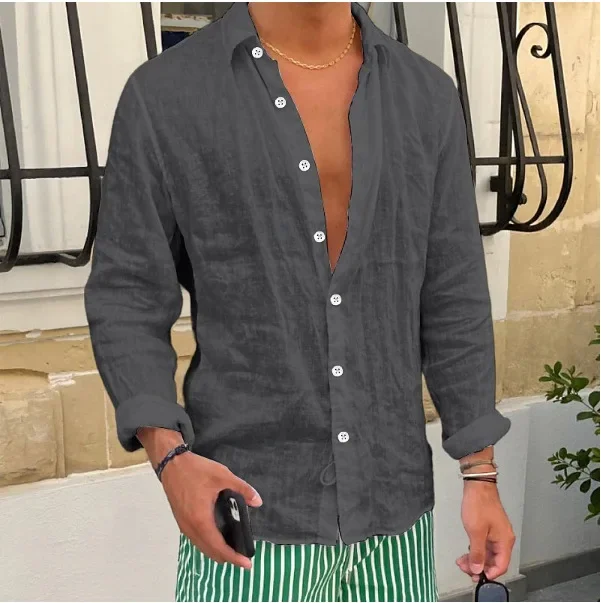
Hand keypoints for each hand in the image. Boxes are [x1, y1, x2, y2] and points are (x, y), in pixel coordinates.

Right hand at [136, 427, 261, 569]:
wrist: (171, 464)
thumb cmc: (195, 470)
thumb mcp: (222, 476)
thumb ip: (242, 489)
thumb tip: (258, 501)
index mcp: (201, 520)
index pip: (219, 547)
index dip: (234, 557)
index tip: (247, 564)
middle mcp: (191, 527)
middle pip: (209, 551)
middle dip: (227, 558)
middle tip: (243, 559)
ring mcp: (184, 525)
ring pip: (201, 547)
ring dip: (216, 552)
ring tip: (232, 551)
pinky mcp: (181, 520)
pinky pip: (195, 539)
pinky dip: (207, 544)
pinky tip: (215, 538)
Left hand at [456, 480, 514, 581]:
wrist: (477, 485)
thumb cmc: (479, 504)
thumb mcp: (476, 532)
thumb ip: (477, 553)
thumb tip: (478, 570)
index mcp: (505, 541)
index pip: (501, 566)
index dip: (488, 574)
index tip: (475, 577)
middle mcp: (503, 538)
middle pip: (494, 561)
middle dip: (479, 566)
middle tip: (465, 568)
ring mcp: (497, 532)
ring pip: (488, 553)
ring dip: (476, 558)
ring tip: (462, 561)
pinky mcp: (490, 527)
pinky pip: (485, 544)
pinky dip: (476, 549)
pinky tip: (467, 551)